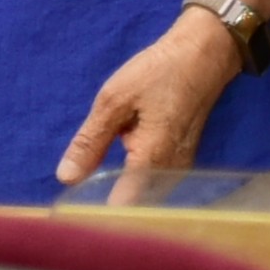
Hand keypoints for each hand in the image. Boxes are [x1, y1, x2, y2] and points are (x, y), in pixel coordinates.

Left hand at [55, 10, 245, 204]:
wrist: (203, 55)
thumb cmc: (158, 73)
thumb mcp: (114, 100)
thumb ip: (90, 142)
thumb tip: (66, 179)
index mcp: (152, 161)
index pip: (122, 207)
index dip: (97, 213)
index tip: (73, 213)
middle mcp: (171, 173)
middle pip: (136, 206)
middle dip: (108, 205)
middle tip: (77, 200)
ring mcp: (180, 169)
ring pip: (145, 195)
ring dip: (121, 191)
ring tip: (92, 186)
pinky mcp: (182, 161)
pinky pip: (154, 181)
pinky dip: (134, 179)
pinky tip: (117, 166)